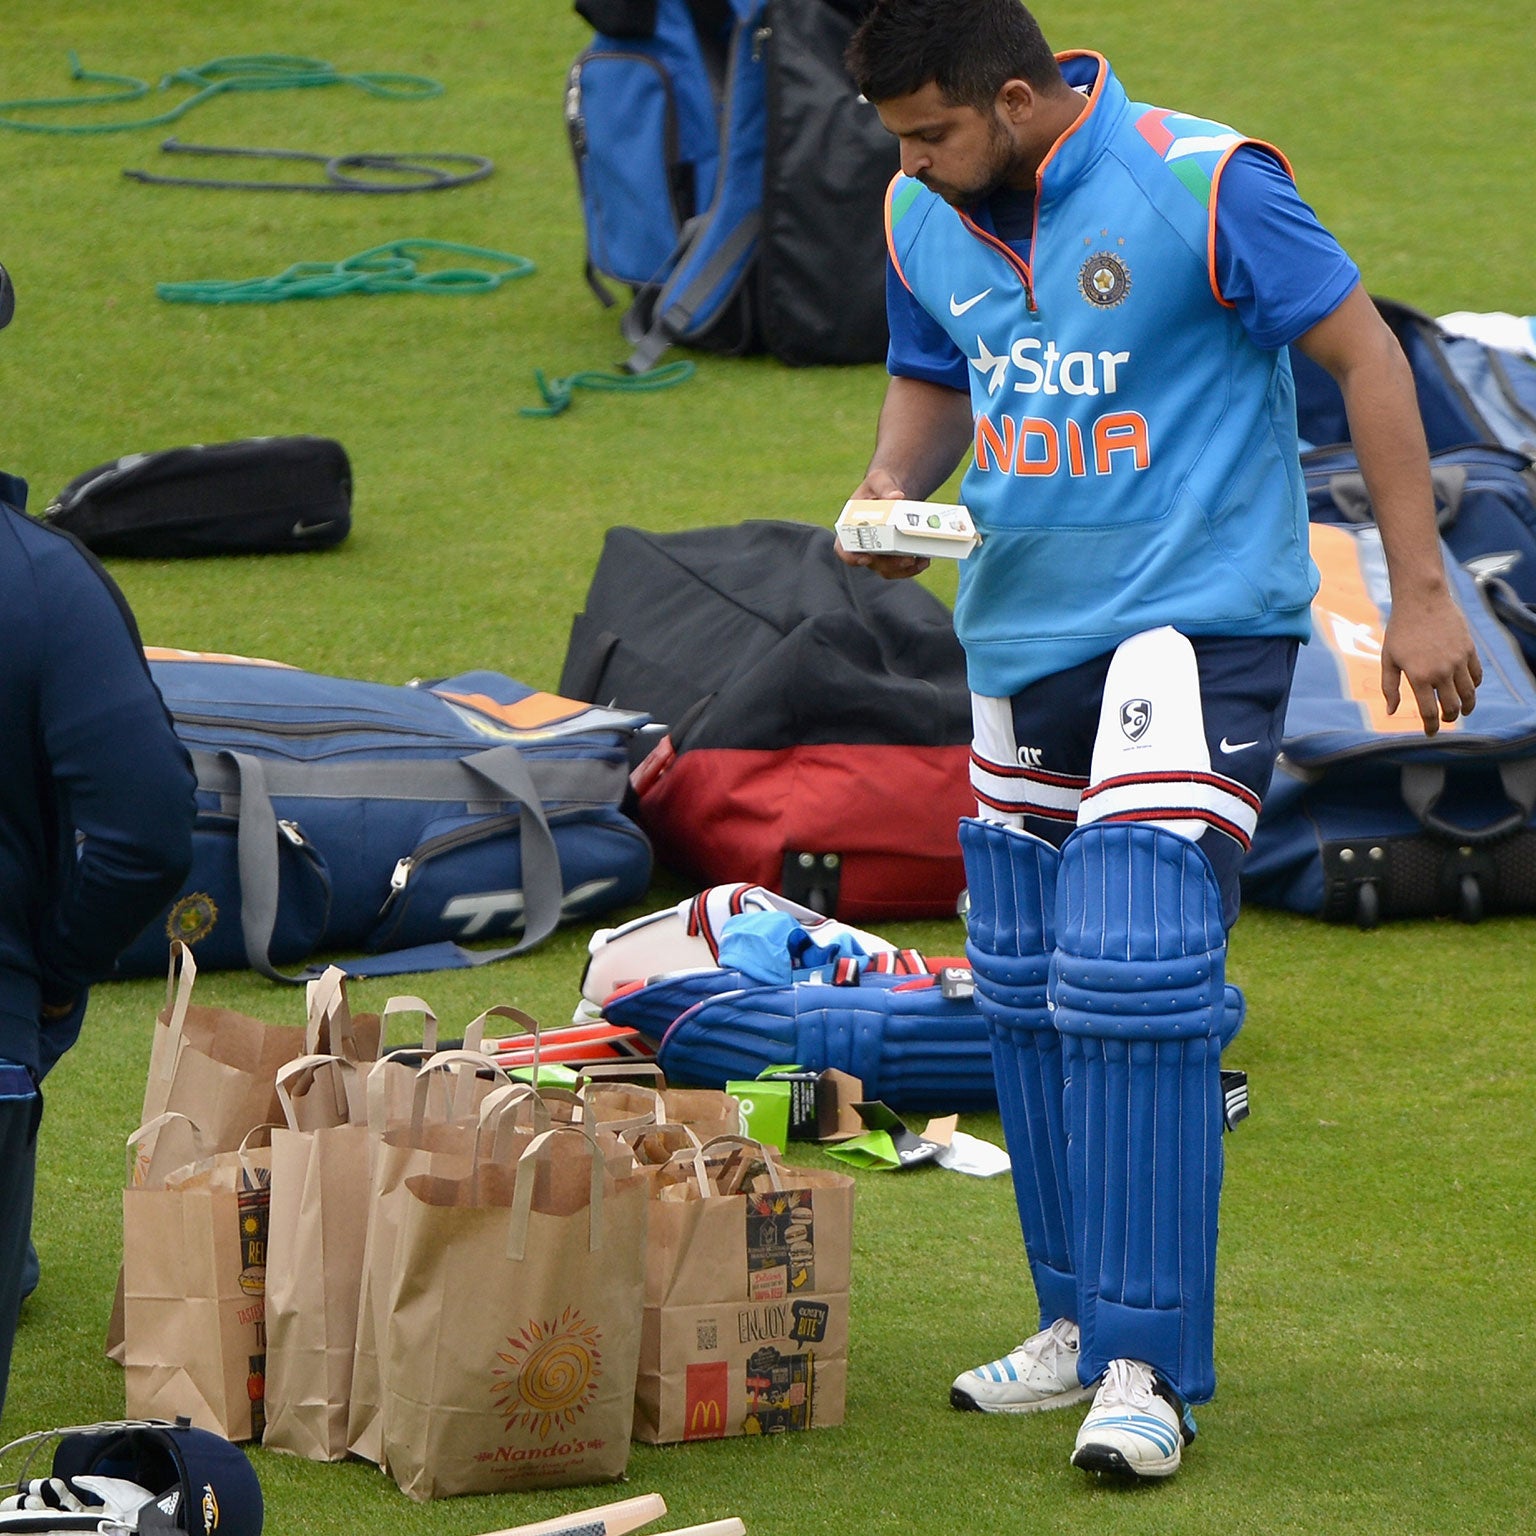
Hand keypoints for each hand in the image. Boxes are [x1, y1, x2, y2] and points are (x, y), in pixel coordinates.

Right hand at [834, 469, 932, 579]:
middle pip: (871, 562)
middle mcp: (862, 544)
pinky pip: (900, 568)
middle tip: (907, 558)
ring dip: (904, 569)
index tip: (865, 558)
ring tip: (920, 559)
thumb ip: (884, 486)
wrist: (891, 492)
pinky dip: (913, 567)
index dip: (850, 556)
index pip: (843, 548)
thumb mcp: (878, 480)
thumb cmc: (879, 487)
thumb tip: (897, 496)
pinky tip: (924, 559)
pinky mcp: (893, 556)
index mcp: (851, 527)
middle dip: (889, 564)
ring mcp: (877, 553)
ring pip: (887, 569)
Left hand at [1381, 595, 1481, 734]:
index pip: (1429, 712)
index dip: (1431, 727)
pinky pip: (1476, 676)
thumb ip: (1389, 687)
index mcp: (1419, 676)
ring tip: (1460, 711)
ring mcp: (1458, 661)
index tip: (1430, 733)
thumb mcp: (1388, 659)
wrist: (1422, 600)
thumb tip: (1391, 712)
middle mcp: (1442, 671)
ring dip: (1466, 707)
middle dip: (1449, 718)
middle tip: (1445, 720)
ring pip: (1469, 694)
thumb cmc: (1399, 630)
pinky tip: (1467, 689)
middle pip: (1453, 706)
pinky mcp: (1469, 650)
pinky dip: (1473, 687)